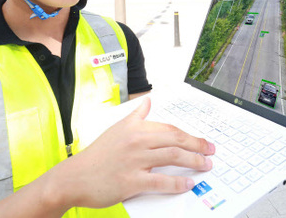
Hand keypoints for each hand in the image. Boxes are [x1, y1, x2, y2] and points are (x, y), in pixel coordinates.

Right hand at [52, 97, 214, 209]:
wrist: (75, 177)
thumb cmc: (97, 155)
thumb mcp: (117, 128)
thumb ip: (136, 115)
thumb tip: (148, 102)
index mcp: (135, 127)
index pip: (169, 128)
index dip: (189, 135)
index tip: (202, 141)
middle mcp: (137, 141)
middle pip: (176, 139)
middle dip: (198, 145)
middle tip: (211, 151)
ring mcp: (135, 161)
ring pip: (172, 157)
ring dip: (194, 161)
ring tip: (205, 165)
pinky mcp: (131, 181)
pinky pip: (161, 180)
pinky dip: (178, 182)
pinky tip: (188, 184)